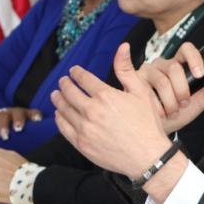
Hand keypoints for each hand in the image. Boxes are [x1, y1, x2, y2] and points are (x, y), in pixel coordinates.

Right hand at [0, 107, 41, 140]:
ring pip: (3, 117)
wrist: (2, 121)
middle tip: (18, 129)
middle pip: (18, 114)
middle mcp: (15, 112)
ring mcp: (3, 113)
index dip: (35, 115)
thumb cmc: (19, 132)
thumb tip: (41, 151)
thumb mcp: (28, 133)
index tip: (38, 119)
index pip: (33, 113)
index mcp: (27, 115)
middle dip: (18, 120)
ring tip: (4, 135)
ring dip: (4, 125)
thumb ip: (33, 137)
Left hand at [50, 43, 203, 175]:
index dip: (76, 73)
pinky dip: (59, 118)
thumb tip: (122, 46)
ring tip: (56, 95)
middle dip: (64, 84)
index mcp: (105, 96)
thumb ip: (127, 69)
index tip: (74, 71)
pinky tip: (60, 114)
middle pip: (69, 93)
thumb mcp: (141, 92)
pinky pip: (64, 128)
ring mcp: (85, 128)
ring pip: (63, 110)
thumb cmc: (147, 123)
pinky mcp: (82, 144)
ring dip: (58, 100)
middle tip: (62, 82)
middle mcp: (92, 111)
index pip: (83, 78)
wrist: (147, 156)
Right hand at [137, 41, 203, 133]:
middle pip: (174, 67)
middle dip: (182, 89)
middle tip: (183, 104)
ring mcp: (148, 71)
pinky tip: (158, 110)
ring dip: (169, 100)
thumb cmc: (178, 114)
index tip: (200, 75)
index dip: (194, 58)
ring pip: (162, 79)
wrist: (159, 131)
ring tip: (170, 112)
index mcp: (179, 65)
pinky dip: (156, 103)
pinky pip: (146, 87)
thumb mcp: (199, 100)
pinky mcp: (134, 80)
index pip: (186, 49)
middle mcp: (163, 64)